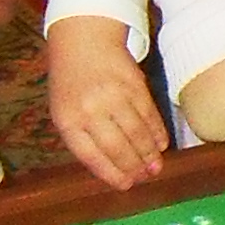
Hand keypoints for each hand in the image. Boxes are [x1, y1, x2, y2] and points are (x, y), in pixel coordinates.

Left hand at [43, 17, 165, 192]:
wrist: (84, 39)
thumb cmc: (71, 82)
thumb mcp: (64, 110)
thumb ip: (82, 138)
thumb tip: (111, 168)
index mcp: (68, 119)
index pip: (91, 155)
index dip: (111, 173)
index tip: (125, 185)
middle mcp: (90, 109)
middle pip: (117, 147)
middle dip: (134, 166)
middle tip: (145, 178)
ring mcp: (114, 96)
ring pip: (136, 133)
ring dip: (149, 153)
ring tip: (156, 167)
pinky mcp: (134, 84)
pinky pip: (149, 114)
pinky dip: (157, 131)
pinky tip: (161, 144)